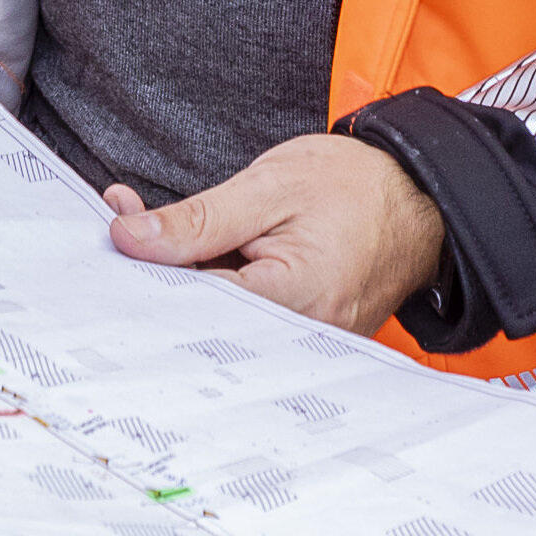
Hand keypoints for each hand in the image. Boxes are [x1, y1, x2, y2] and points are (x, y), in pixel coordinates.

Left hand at [106, 132, 444, 332]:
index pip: (188, 302)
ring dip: (184, 285)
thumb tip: (129, 238)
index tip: (114, 234)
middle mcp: (295, 340)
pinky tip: (203, 263)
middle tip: (131, 231)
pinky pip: (241, 328)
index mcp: (289, 299)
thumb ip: (199, 219)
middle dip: (157, 280)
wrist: (421, 200)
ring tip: (171, 238)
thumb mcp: (273, 184)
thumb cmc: (355, 186)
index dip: (144, 270)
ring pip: (215, 329)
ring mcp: (300, 350)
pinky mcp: (300, 348)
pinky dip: (215, 295)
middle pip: (197, 325)